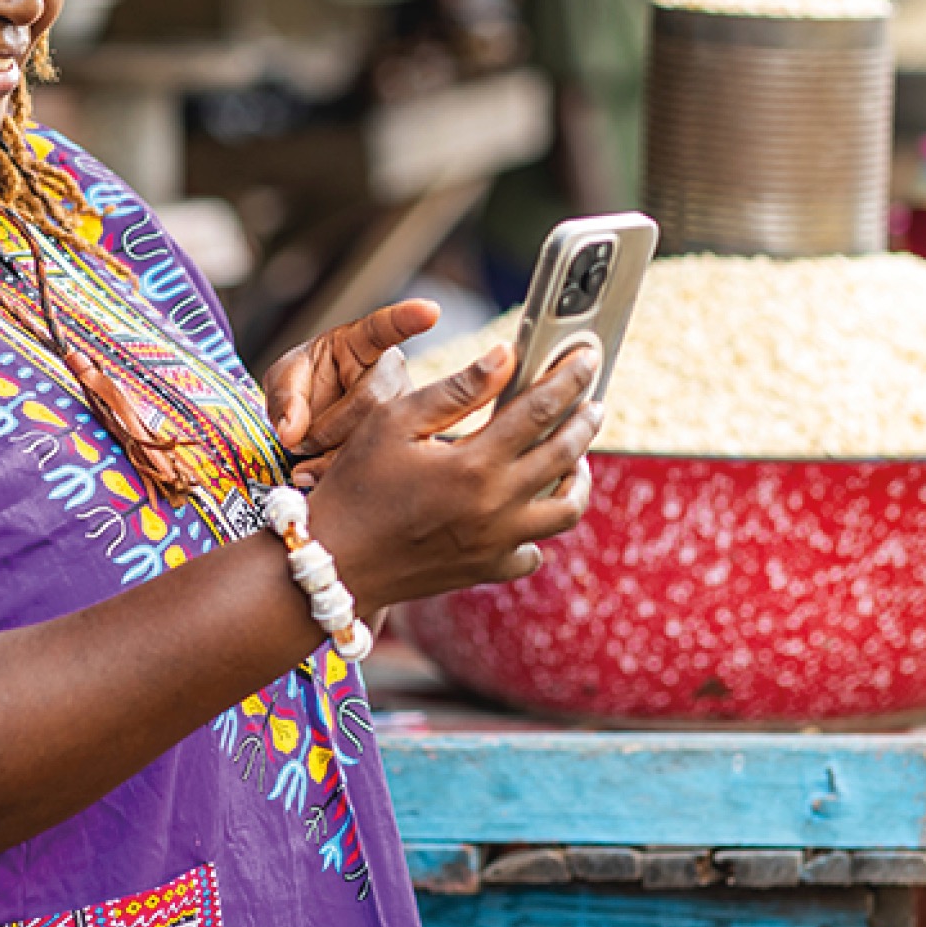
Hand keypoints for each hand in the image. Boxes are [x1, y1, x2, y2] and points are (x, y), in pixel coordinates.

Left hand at [264, 299, 439, 480]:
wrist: (309, 420)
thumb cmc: (302, 387)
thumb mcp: (283, 381)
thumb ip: (284, 400)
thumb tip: (291, 432)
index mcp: (361, 342)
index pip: (383, 327)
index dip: (406, 319)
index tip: (429, 310)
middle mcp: (391, 371)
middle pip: (371, 402)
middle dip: (328, 429)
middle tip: (299, 442)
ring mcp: (404, 407)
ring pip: (380, 435)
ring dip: (335, 454)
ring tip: (308, 458)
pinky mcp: (405, 441)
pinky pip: (383, 461)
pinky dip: (345, 472)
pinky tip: (323, 475)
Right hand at [303, 341, 602, 613]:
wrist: (333, 562)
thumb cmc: (354, 486)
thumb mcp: (393, 423)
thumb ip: (455, 390)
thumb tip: (505, 356)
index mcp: (473, 464)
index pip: (541, 409)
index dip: (569, 377)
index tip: (586, 357)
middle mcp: (495, 507)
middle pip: (566, 455)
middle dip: (585, 421)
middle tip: (592, 402)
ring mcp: (495, 544)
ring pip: (566, 510)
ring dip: (578, 478)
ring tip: (574, 456)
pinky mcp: (486, 570)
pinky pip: (533, 551)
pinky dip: (538, 528)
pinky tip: (528, 508)